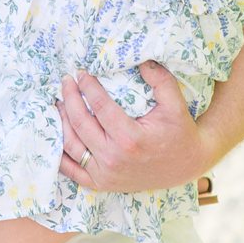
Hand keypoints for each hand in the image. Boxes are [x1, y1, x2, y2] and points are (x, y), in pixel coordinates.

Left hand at [57, 65, 210, 193]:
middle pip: (80, 123)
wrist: (187, 165)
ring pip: (71, 145)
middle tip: (66, 81)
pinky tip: (56, 133)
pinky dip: (59, 153)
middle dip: (69, 98)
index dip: (87, 87)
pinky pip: (71, 170)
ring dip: (61, 121)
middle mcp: (113, 158)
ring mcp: (105, 174)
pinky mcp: (101, 184)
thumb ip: (160, 79)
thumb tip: (141, 59)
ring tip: (59, 102)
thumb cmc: (180, 132)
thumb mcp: (175, 104)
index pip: (99, 107)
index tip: (80, 73)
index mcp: (130, 138)